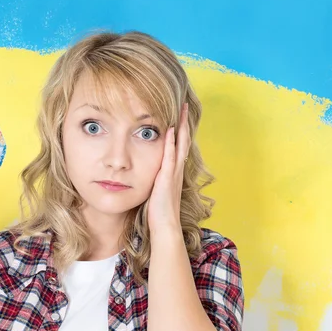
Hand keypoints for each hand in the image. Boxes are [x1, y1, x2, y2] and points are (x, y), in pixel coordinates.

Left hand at [147, 103, 190, 233]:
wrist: (165, 225)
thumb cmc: (158, 211)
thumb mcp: (156, 190)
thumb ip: (155, 179)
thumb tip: (147, 172)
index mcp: (173, 172)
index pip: (178, 146)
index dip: (180, 131)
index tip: (178, 115)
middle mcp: (176, 169)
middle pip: (183, 140)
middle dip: (184, 123)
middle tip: (184, 105)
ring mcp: (173, 173)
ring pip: (179, 145)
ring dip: (181, 127)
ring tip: (181, 110)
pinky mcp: (167, 178)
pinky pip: (170, 156)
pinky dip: (171, 143)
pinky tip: (170, 130)